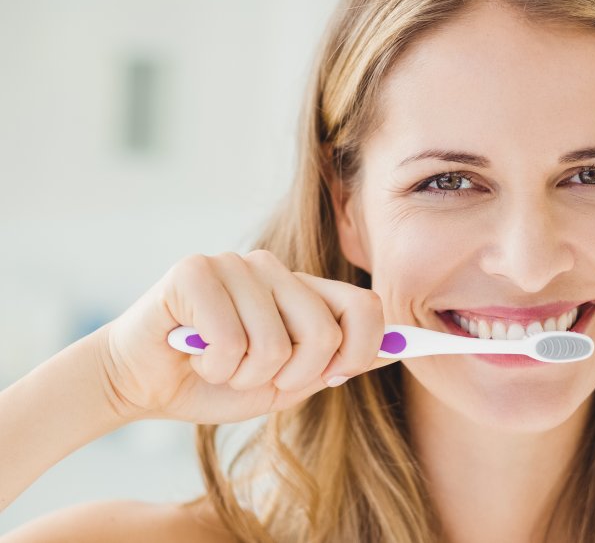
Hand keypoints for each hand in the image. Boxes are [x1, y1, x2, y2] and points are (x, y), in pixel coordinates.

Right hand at [99, 250, 391, 423]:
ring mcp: (235, 264)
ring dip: (246, 377)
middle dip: (295, 377)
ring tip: (220, 365)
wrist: (144, 384)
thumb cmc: (218, 381)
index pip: (365, 305)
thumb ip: (336, 362)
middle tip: (259, 377)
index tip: (337, 375)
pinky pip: (232, 342)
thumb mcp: (288, 381)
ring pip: (275, 344)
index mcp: (302, 289)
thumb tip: (395, 349)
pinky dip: (215, 367)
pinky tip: (195, 354)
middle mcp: (274, 268)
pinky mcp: (195, 271)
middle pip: (325, 332)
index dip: (362, 350)